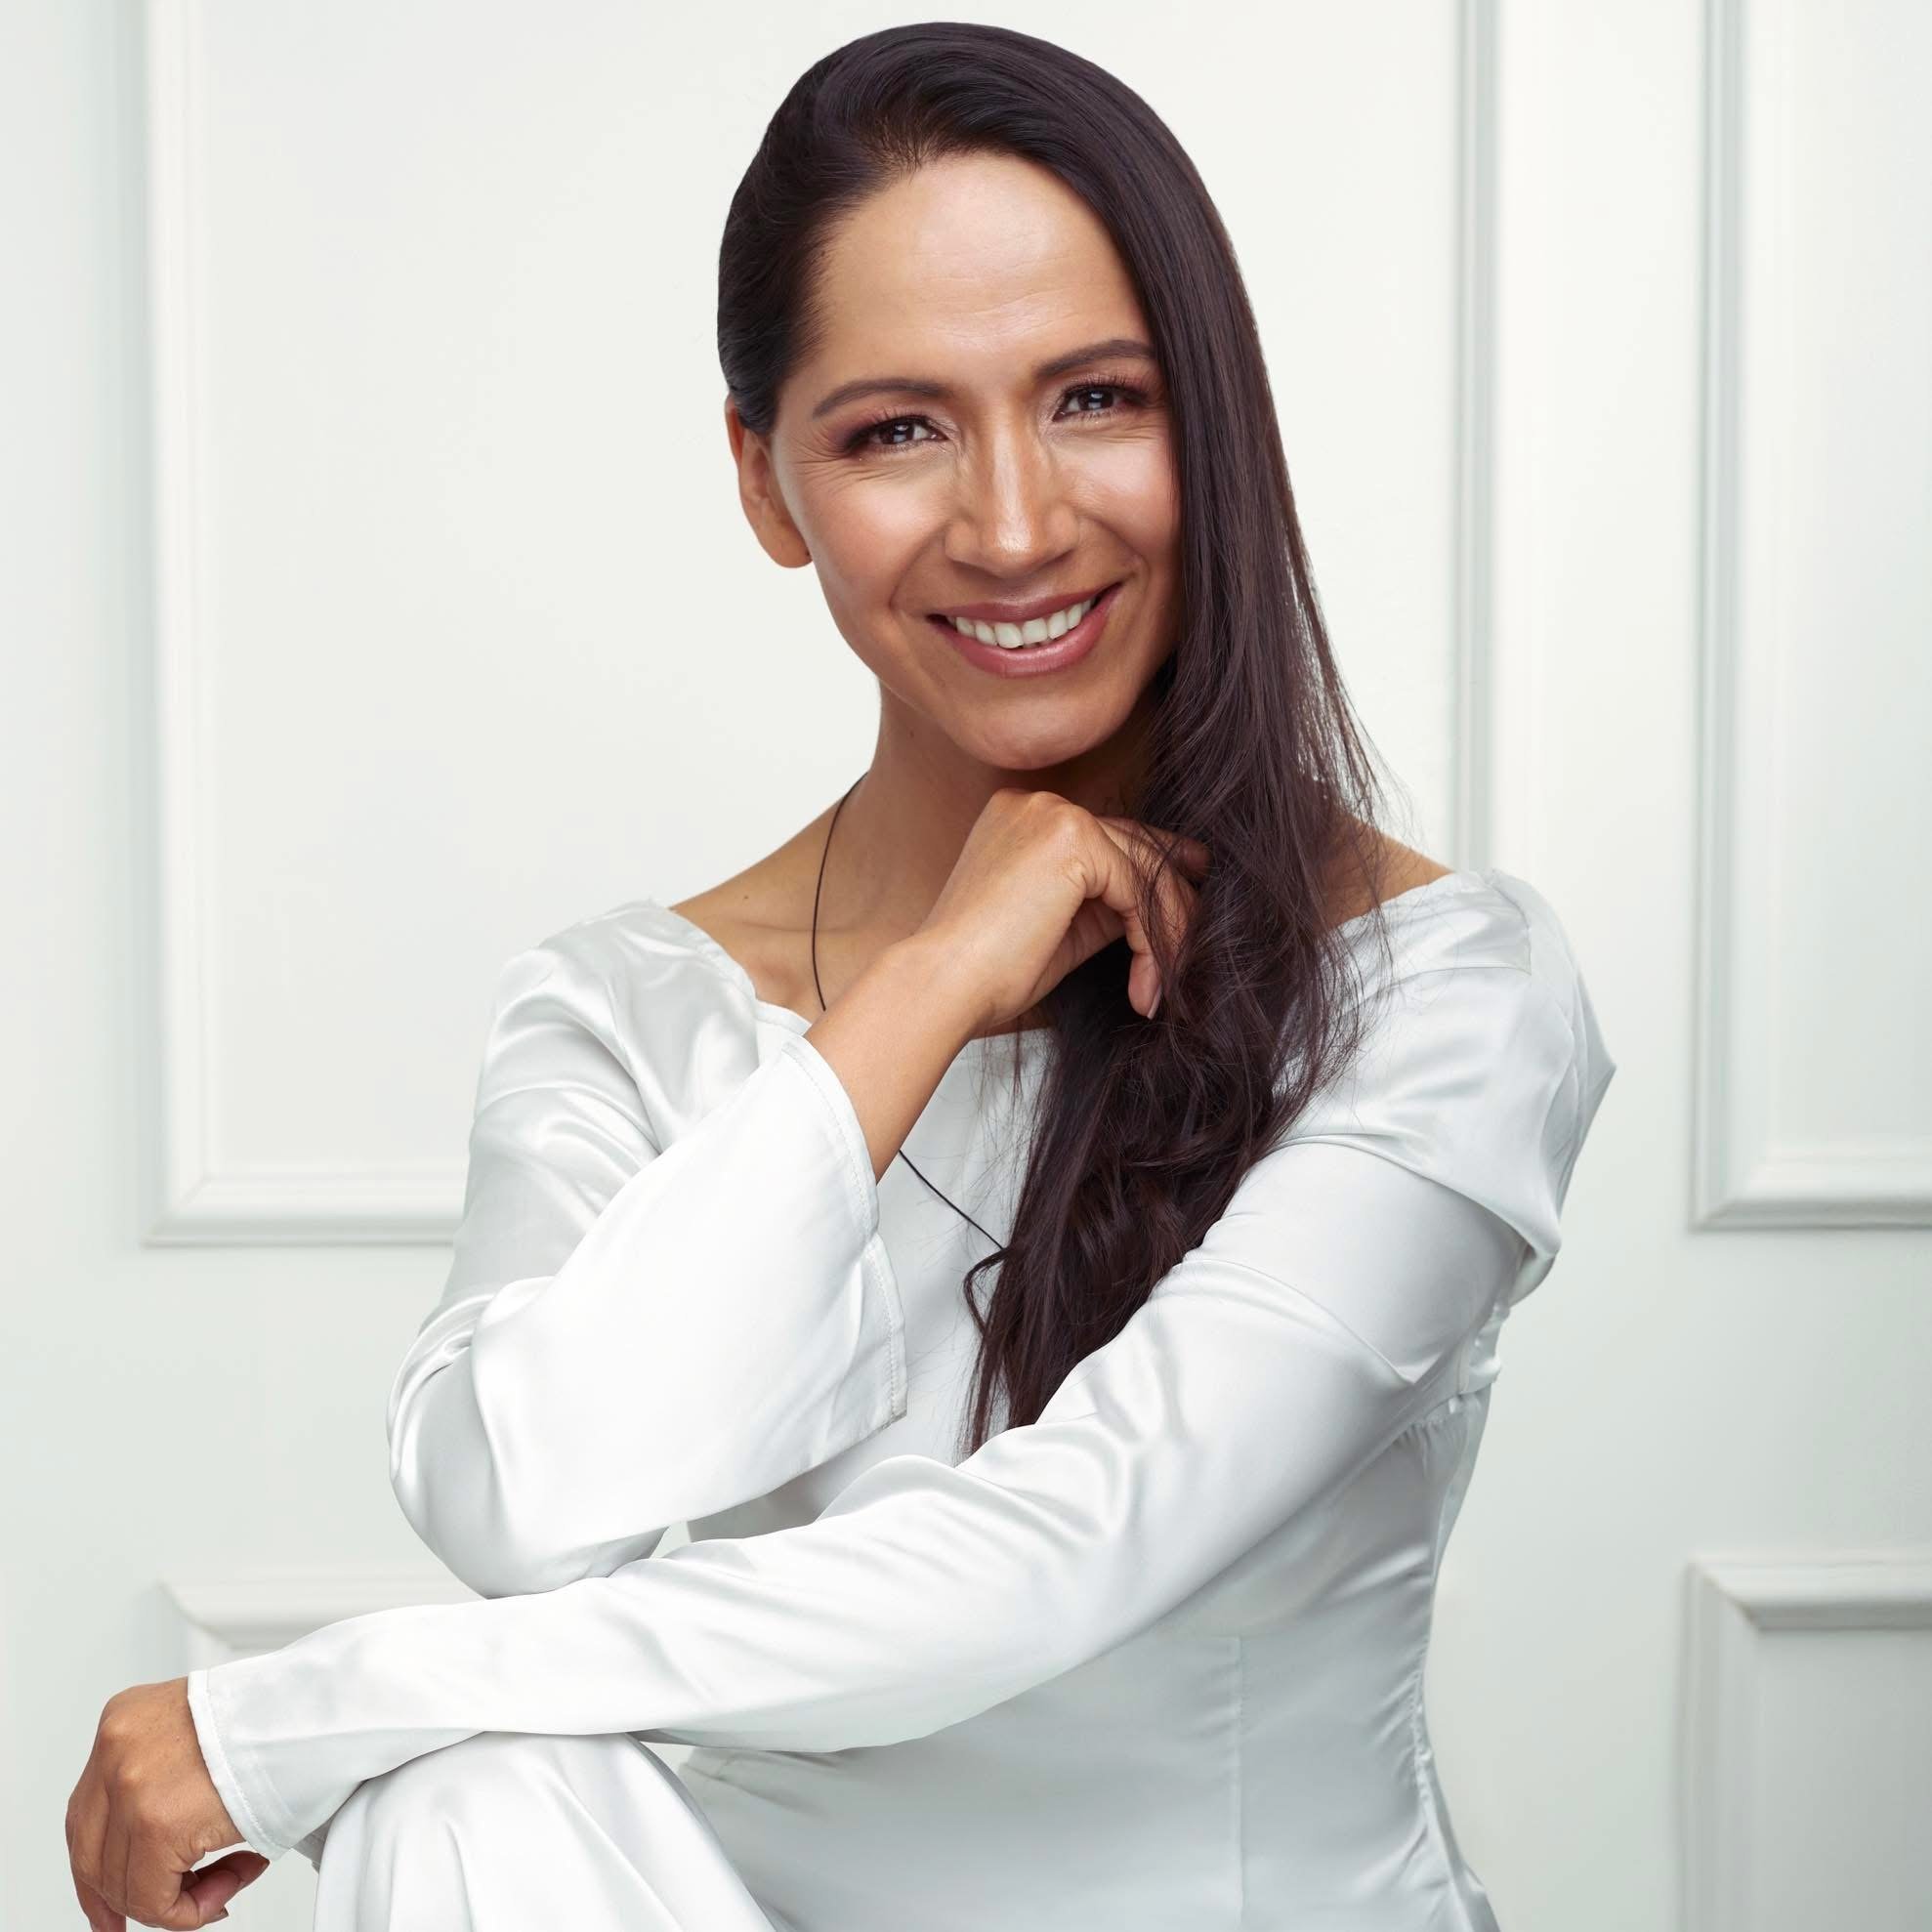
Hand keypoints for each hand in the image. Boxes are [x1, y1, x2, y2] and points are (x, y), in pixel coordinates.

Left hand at [67, 1677, 268, 1928]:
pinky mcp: (156, 1823)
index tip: (108, 1906)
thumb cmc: (284, 1718)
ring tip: (231, 1876)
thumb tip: (155, 1845)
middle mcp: (117, 1749)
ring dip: (180, 1897)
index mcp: (125, 1720)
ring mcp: (130, 1785)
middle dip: (126, 1897)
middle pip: (92, 1855)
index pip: (85, 1813)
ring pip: (125, 1884)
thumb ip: (165, 1776)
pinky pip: (154, 1898)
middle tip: (168, 1910)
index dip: (97, 1870)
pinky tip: (233, 1877)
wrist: (325, 1708)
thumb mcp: (200, 1732)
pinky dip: (190, 1909)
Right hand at [913, 789, 1210, 1034]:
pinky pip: (1140, 889)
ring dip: (1168, 933)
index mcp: (1022, 815)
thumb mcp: (1060, 925)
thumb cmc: (986, 972)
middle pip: (1135, 847)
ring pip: (1146, 870)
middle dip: (1173, 903)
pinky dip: (1156, 940)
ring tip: (1166, 987)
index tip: (1191, 893)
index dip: (1155, 868)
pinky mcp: (1073, 840)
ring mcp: (1055, 815)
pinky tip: (1148, 985)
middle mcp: (1038, 803)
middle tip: (1197, 949)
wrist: (944, 986)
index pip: (1108, 836)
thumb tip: (1156, 900)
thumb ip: (1103, 901)